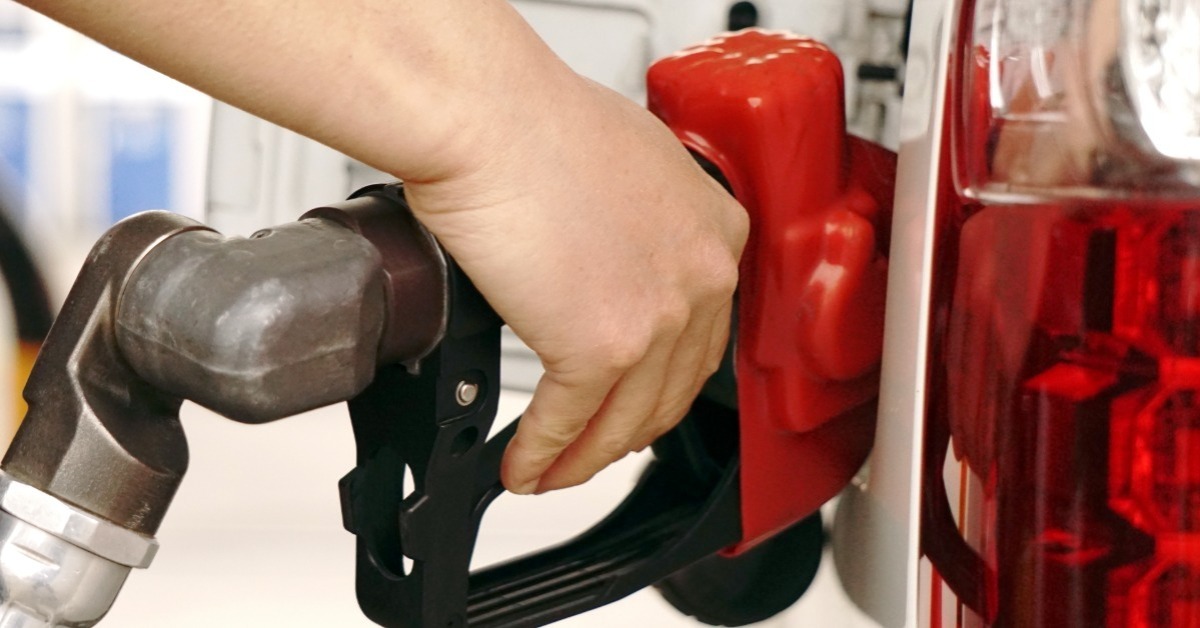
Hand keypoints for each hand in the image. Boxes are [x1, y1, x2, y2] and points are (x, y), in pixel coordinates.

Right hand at [405, 77, 746, 493]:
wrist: (487, 116)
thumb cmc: (536, 119)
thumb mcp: (630, 163)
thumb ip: (643, 223)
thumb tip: (618, 255)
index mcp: (717, 230)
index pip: (705, 336)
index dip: (665, 382)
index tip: (638, 401)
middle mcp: (701, 277)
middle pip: (671, 389)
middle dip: (627, 431)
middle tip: (594, 447)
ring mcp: (657, 319)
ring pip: (624, 420)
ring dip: (582, 458)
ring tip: (550, 471)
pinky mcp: (597, 347)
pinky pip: (568, 422)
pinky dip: (541, 453)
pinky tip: (522, 465)